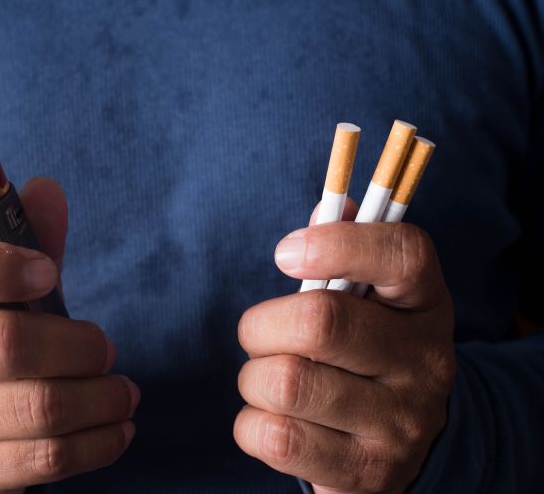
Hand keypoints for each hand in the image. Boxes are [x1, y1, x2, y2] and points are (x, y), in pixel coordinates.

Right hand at [0, 178, 138, 493]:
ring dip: (101, 398)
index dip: (0, 268)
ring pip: (37, 409)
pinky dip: (98, 444)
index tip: (49, 273)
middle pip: (7, 346)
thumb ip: (22, 241)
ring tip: (123, 392)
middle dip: (79, 346)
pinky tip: (115, 428)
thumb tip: (48, 191)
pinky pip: (47, 461)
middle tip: (105, 348)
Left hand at [234, 219, 454, 492]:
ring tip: (268, 380)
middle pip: (319, 322)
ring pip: (286, 382)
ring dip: (253, 378)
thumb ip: (347, 248)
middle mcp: (424, 362)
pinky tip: (271, 419)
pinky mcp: (366, 473)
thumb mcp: (373, 298)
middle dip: (261, 325)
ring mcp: (400, 423)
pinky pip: (276, 437)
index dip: (336, 243)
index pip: (402, 255)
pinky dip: (251, 424)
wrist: (403, 442)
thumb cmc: (367, 349)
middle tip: (260, 333)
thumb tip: (325, 207)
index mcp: (425, 304)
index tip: (284, 255)